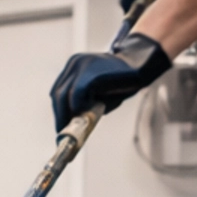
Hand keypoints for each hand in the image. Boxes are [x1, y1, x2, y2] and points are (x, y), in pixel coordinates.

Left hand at [49, 34, 170, 133]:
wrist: (139, 67)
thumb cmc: (120, 82)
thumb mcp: (98, 95)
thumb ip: (84, 104)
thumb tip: (74, 123)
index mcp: (74, 66)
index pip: (58, 91)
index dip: (58, 110)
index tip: (61, 126)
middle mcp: (74, 63)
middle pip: (57, 93)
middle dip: (60, 115)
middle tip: (63, 133)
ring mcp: (81, 66)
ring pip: (63, 94)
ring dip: (66, 115)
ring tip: (71, 130)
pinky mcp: (90, 72)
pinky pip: (76, 93)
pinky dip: (77, 107)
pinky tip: (83, 117)